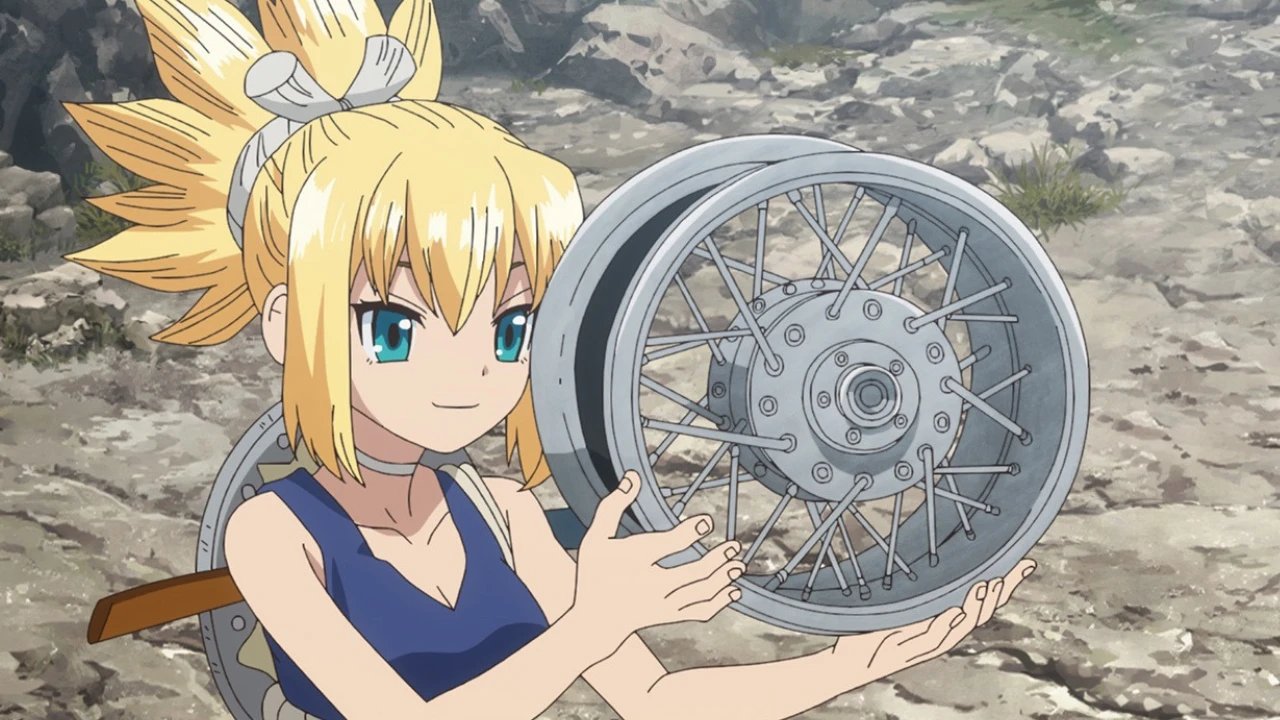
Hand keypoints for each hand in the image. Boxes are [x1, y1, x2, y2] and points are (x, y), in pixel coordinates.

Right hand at [568, 470, 744, 649]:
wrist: (594, 621)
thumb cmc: (594, 573)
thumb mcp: (595, 537)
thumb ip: (613, 505)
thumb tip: (633, 476)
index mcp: (632, 561)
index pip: (666, 545)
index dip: (689, 533)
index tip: (706, 523)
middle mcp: (649, 585)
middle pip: (691, 573)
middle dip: (716, 559)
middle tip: (733, 545)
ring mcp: (661, 605)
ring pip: (699, 593)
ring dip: (722, 579)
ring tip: (738, 564)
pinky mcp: (668, 617)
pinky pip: (699, 612)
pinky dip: (719, 603)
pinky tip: (733, 591)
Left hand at [833, 558, 1036, 678]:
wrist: (854, 659)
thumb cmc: (878, 627)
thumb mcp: (903, 601)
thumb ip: (920, 583)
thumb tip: (930, 549)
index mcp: (946, 618)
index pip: (984, 598)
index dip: (1007, 583)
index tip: (1025, 563)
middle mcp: (944, 632)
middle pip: (982, 614)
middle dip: (999, 594)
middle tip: (1009, 573)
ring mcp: (930, 644)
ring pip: (961, 627)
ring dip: (975, 606)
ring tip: (985, 586)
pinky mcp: (912, 653)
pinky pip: (933, 639)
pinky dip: (945, 625)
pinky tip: (954, 611)